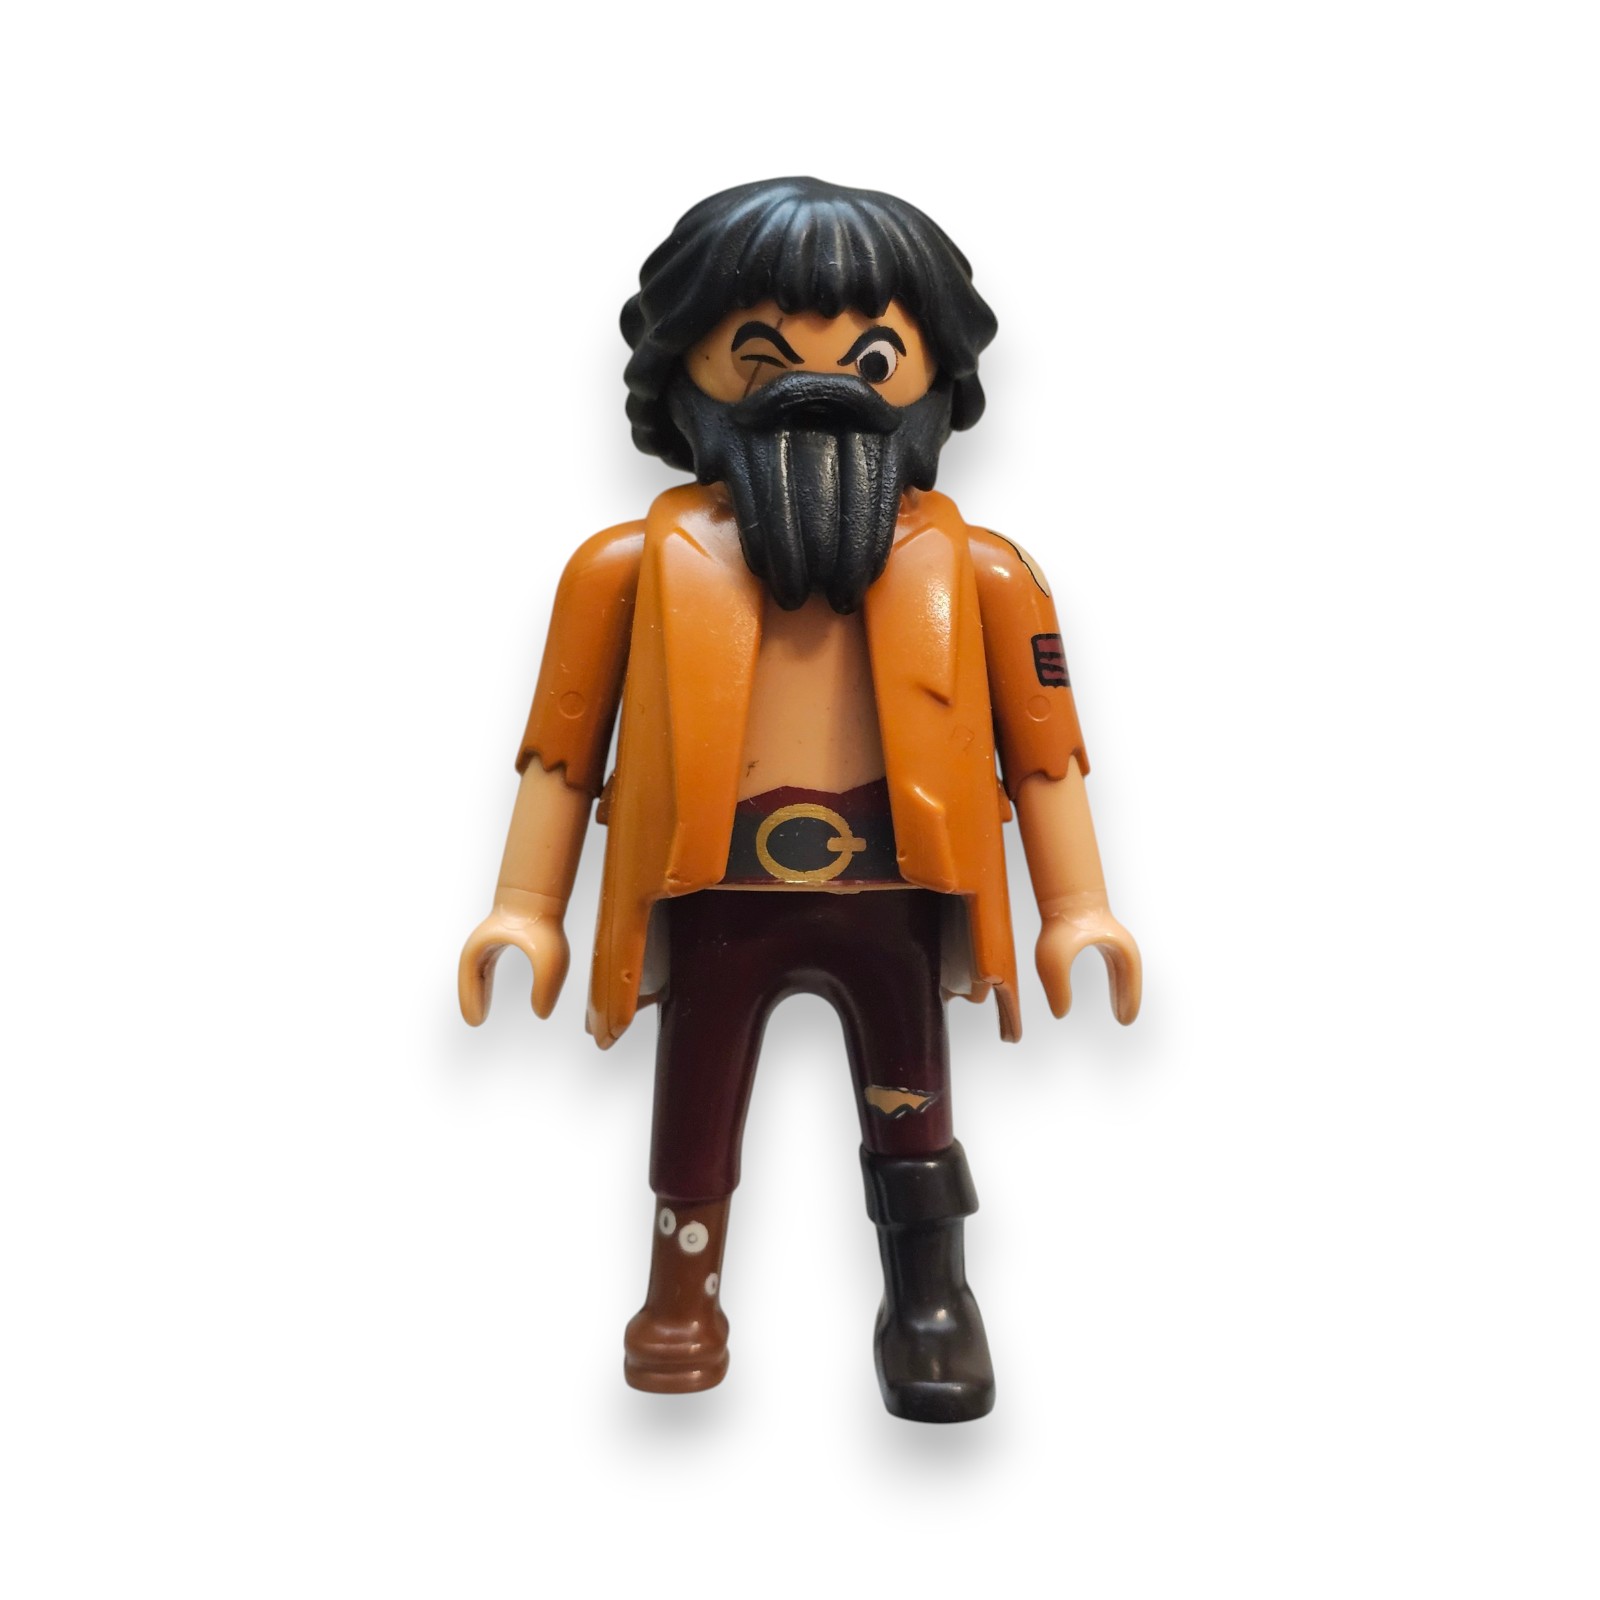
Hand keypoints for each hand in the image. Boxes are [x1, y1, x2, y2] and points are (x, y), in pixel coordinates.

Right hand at [458, 889, 569, 1023]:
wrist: (543, 894)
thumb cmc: (543, 923)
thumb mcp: (550, 960)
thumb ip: (546, 989)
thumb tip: (542, 1014)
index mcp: (485, 948)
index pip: (471, 979)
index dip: (471, 1000)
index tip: (476, 1022)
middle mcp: (483, 944)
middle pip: (470, 976)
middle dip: (472, 999)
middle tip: (476, 1022)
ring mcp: (490, 939)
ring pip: (477, 972)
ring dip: (478, 991)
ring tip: (481, 1013)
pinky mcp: (500, 937)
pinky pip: (486, 965)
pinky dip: (485, 982)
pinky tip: (489, 993)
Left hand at [1035, 895, 1141, 1023]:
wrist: (1060, 895)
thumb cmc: (1059, 925)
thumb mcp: (1053, 962)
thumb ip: (1057, 989)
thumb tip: (1060, 1014)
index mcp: (1117, 949)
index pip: (1130, 979)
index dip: (1129, 1000)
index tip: (1125, 1021)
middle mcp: (1119, 944)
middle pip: (1129, 977)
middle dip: (1128, 999)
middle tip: (1125, 1021)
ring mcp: (1111, 938)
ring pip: (1123, 972)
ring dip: (1122, 991)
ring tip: (1119, 1013)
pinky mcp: (1101, 936)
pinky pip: (1115, 965)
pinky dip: (1116, 981)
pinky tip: (1111, 993)